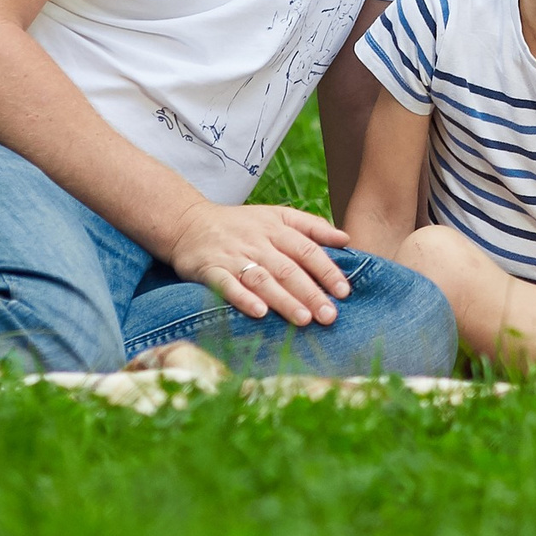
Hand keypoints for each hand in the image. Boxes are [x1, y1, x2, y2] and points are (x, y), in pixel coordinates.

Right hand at [169, 202, 352, 327]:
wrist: (188, 222)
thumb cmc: (241, 224)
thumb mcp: (277, 215)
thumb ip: (312, 226)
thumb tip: (346, 238)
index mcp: (276, 228)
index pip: (307, 249)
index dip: (327, 270)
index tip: (344, 292)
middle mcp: (257, 242)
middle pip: (288, 268)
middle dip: (310, 293)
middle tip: (329, 316)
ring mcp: (233, 256)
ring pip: (262, 279)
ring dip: (284, 299)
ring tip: (303, 319)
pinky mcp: (210, 269)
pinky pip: (227, 285)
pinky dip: (243, 298)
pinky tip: (259, 313)